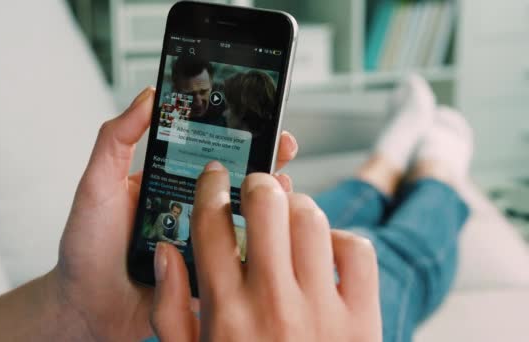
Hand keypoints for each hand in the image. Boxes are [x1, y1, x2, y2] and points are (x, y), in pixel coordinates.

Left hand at [46, 86, 297, 340]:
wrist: (88, 308)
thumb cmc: (88, 247)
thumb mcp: (97, 185)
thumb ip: (116, 140)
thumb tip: (148, 97)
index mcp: (169, 181)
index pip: (207, 149)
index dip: (233, 132)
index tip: (256, 117)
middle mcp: (191, 206)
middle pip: (234, 177)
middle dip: (263, 158)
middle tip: (281, 146)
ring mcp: (203, 236)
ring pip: (244, 212)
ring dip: (268, 196)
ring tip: (280, 184)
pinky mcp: (209, 267)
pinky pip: (240, 251)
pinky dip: (260, 239)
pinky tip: (272, 227)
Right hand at [151, 165, 381, 340]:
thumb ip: (171, 309)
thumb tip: (166, 253)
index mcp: (226, 312)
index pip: (211, 224)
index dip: (211, 188)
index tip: (215, 176)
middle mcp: (273, 303)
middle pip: (266, 204)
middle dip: (257, 184)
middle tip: (256, 188)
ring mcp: (321, 309)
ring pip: (312, 218)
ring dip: (298, 207)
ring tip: (290, 216)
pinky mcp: (362, 319)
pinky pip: (357, 251)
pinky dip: (342, 239)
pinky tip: (326, 251)